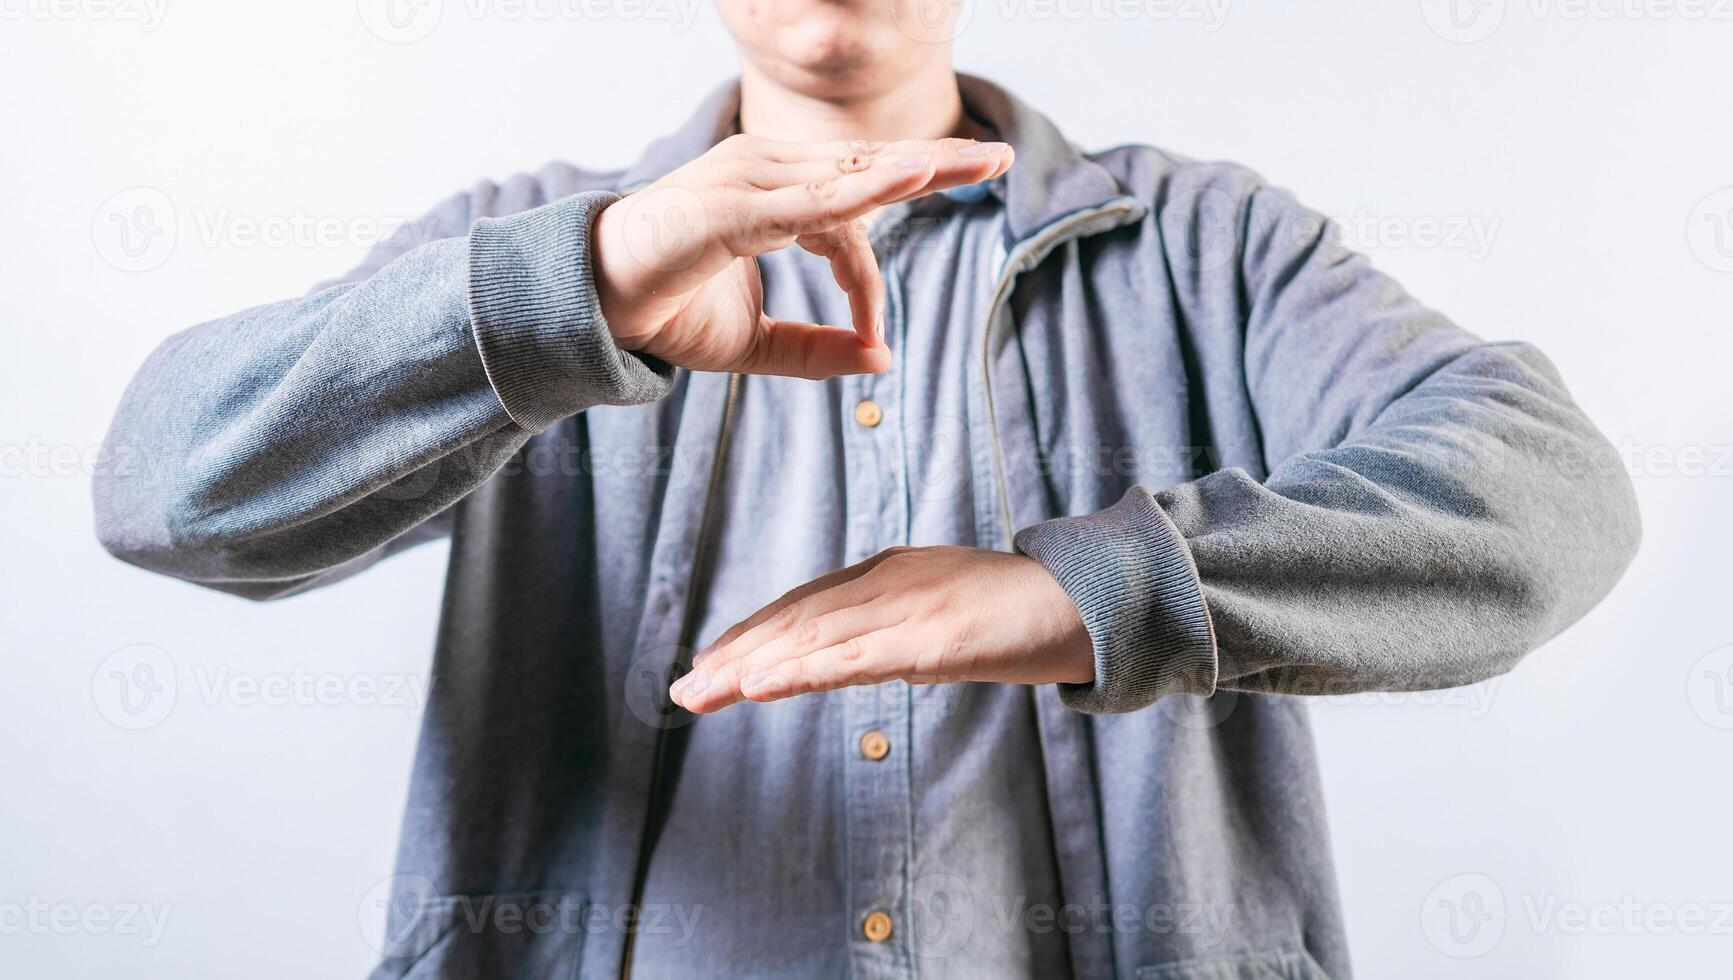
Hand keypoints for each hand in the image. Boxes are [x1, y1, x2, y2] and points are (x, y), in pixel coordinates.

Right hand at [592, 134, 1012, 378]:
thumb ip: (814, 350)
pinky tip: (912, 178)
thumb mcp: (755, 345)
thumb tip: (882, 364)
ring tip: (975, 164)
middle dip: (937, 165)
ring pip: (849, 174)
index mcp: (773, 197)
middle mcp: (766, 174)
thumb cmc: (665, 311)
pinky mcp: (733, 205)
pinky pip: (812, 198)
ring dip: (915, 170)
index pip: (851, 217)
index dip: (870, 280)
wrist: (590, 309)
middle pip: (866, 166)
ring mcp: (749, 181)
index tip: (873, 339)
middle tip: (998, 159)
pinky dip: (863, 190)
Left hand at [668, 546, 1093, 712]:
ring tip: (701, 692)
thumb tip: (854, 659)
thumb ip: (896, 628)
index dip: (752, 633)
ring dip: (750, 668)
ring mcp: (910, 607)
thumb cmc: (1019, 611)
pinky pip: (857, 658)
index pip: (804, 603)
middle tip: (683, 689)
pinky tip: (763, 687)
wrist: (1089, 601)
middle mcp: (888, 582)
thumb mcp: (944, 613)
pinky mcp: (934, 639)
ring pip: (813, 639)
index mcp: (890, 572)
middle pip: (795, 620)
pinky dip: (803, 671)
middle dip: (734, 655)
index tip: (710, 663)